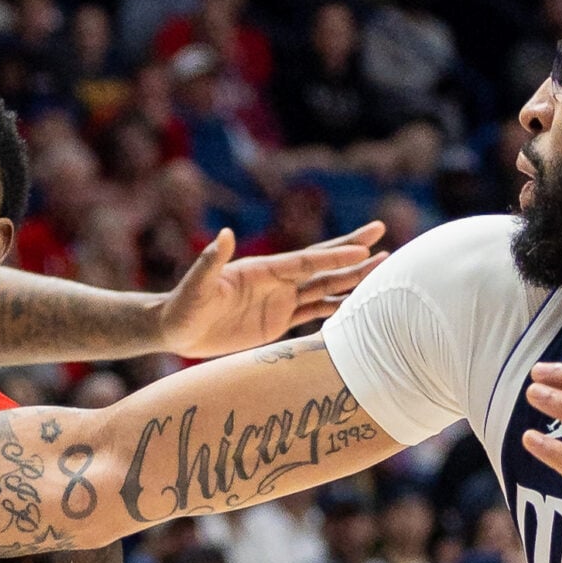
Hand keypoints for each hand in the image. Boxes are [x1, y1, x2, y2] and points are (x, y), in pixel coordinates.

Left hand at [155, 223, 385, 359]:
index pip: (306, 262)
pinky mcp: (277, 322)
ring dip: (352, 281)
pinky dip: (336, 309)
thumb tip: (224, 234)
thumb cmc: (183, 305)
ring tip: (382, 271)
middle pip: (323, 267)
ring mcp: (279, 301)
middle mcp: (276, 282)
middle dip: (354, 254)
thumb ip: (210, 261)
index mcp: (263, 270)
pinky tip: (358, 307)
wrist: (176, 328)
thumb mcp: (196, 285)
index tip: (363, 249)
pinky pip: (313, 314)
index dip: (334, 257)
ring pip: (324, 289)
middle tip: (386, 241)